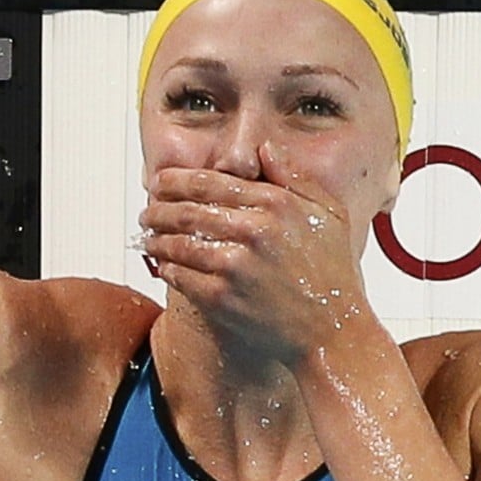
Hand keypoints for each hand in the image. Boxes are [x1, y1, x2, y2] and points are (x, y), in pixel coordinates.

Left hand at [140, 141, 366, 363]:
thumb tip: (265, 149)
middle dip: (158, 209)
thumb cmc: (333, 274)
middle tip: (148, 211)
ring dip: (155, 239)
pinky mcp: (221, 299)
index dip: (176, 181)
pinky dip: (166, 268)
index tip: (161, 182)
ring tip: (149, 237)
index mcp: (275, 204)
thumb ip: (295, 177)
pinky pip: (180, 276)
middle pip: (186, 210)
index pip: (208, 182)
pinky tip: (163, 265)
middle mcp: (252, 231)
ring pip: (177, 243)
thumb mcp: (329, 213)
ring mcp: (234, 266)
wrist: (332, 331)